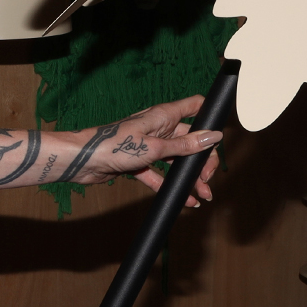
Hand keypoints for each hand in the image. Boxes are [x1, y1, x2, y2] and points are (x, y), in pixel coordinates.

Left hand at [71, 95, 221, 207]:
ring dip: (189, 177)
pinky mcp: (138, 162)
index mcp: (163, 115)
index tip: (223, 132)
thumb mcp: (154, 147)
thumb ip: (185, 145)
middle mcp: (158, 128)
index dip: (210, 115)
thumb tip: (213, 136)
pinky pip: (160, 174)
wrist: (82, 162)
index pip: (195, 106)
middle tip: (208, 179)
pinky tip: (184, 200)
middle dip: (203, 159)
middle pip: (190, 140)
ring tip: (203, 194)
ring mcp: (148, 146)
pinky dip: (171, 186)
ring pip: (176, 160)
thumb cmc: (113, 146)